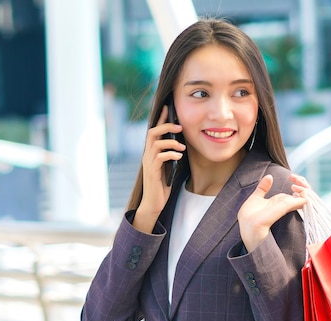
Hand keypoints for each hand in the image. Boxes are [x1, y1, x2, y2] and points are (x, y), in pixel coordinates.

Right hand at [133, 105, 185, 232]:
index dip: (161, 119)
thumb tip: (182, 144)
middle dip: (166, 126)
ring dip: (171, 142)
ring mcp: (148, 163)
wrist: (154, 203)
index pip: (155, 131)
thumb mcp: (169, 167)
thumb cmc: (163, 185)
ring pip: (155, 143)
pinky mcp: (152, 172)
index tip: (169, 108)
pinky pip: (160, 157)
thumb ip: (171, 155)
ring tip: (182, 147)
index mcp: (152, 152)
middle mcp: (147, 155)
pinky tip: (179, 157)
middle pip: (152, 132)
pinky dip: (170, 154)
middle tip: (180, 127)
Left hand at [238, 174, 309, 251]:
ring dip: (303, 188)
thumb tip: (270, 176)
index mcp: (279, 203)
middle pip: (301, 194)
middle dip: (302, 183)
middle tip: (294, 177)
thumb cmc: (249, 219)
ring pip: (303, 197)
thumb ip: (263, 188)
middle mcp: (284, 206)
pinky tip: (298, 191)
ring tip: (296, 185)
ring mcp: (285, 208)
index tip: (292, 176)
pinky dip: (302, 195)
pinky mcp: (282, 209)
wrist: (246, 229)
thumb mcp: (255, 199)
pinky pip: (298, 202)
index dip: (297, 183)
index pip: (294, 193)